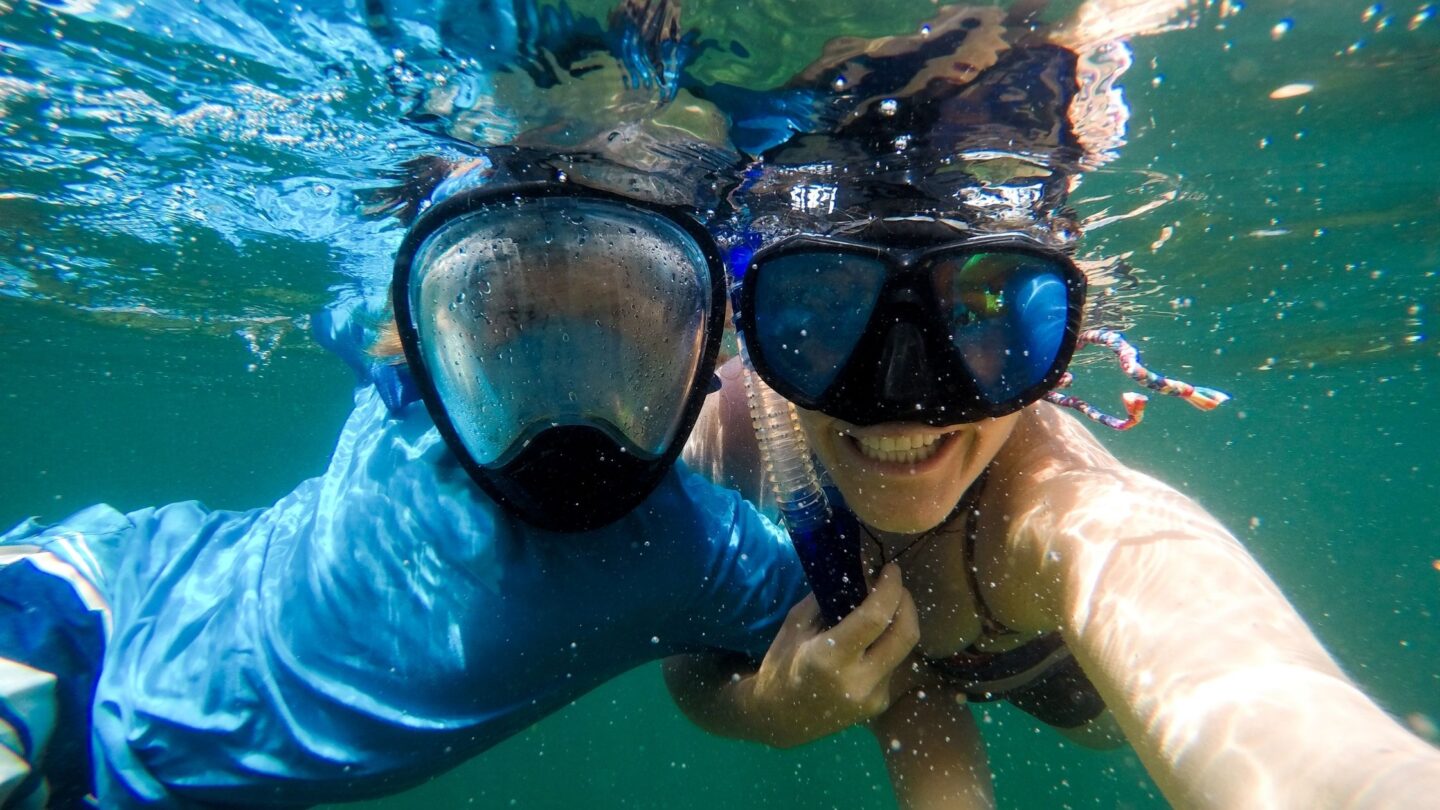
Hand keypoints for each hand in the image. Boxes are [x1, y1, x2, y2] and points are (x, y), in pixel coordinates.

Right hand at [741, 563, 919, 747]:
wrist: (779, 720)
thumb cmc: (782, 664)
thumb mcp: (796, 624)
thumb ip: (829, 596)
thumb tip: (861, 568)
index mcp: (830, 658)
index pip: (876, 617)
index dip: (890, 588)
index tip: (891, 568)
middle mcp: (858, 681)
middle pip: (906, 634)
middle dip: (907, 602)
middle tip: (896, 585)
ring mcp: (872, 697)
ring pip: (904, 649)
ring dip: (899, 622)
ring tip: (883, 608)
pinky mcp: (879, 705)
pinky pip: (894, 664)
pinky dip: (887, 645)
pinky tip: (871, 642)